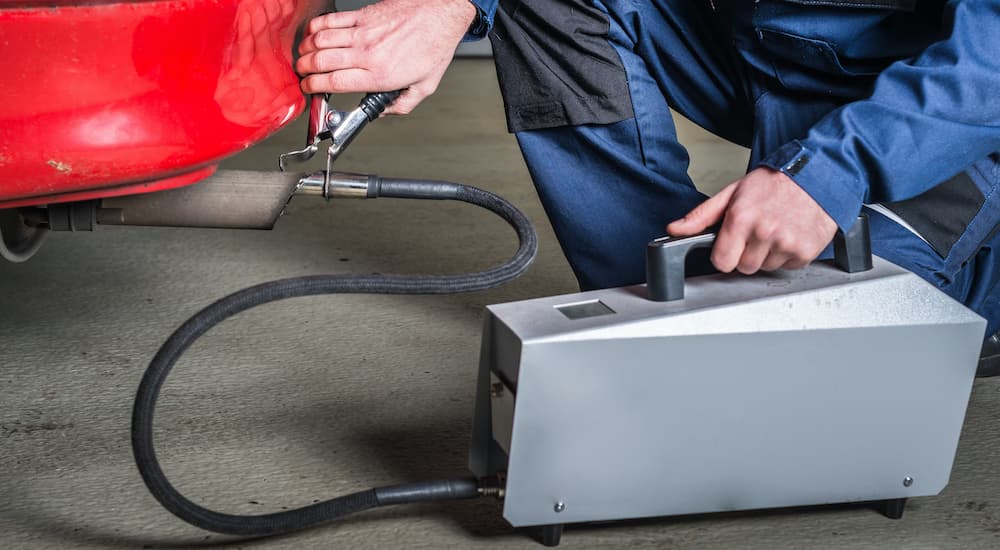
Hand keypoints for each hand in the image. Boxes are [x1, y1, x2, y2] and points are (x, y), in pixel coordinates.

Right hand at [296, 0, 477, 114]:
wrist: (440, 15)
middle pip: (322, 61)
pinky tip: (314, 34)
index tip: (309, 88)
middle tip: (302, 73)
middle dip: (305, 69)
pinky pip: (331, 20)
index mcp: (380, 75)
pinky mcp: (363, 15)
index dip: (315, 87)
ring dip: (306, 49)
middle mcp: (368, 53)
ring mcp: (363, 32)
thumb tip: (383, 112)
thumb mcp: (424, 86)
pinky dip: (316, 28)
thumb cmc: (434, 46)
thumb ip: (402, 105)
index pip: (336, 83)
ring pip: (322, 40)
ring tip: (304, 56)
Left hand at [667, 168, 837, 273]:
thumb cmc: (774, 182)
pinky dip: (788, 255)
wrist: (816, 174)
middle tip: (756, 233)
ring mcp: (786, 243)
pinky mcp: (805, 251)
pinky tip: (790, 234)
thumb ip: (701, 216)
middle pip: (744, 268)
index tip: (731, 245)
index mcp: (741, 218)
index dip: (724, 255)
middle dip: (747, 254)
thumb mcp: (732, 193)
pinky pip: (789, 267)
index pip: (722, 262)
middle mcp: (764, 232)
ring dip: (768, 254)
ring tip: (775, 230)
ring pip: (766, 268)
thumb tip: (675, 229)